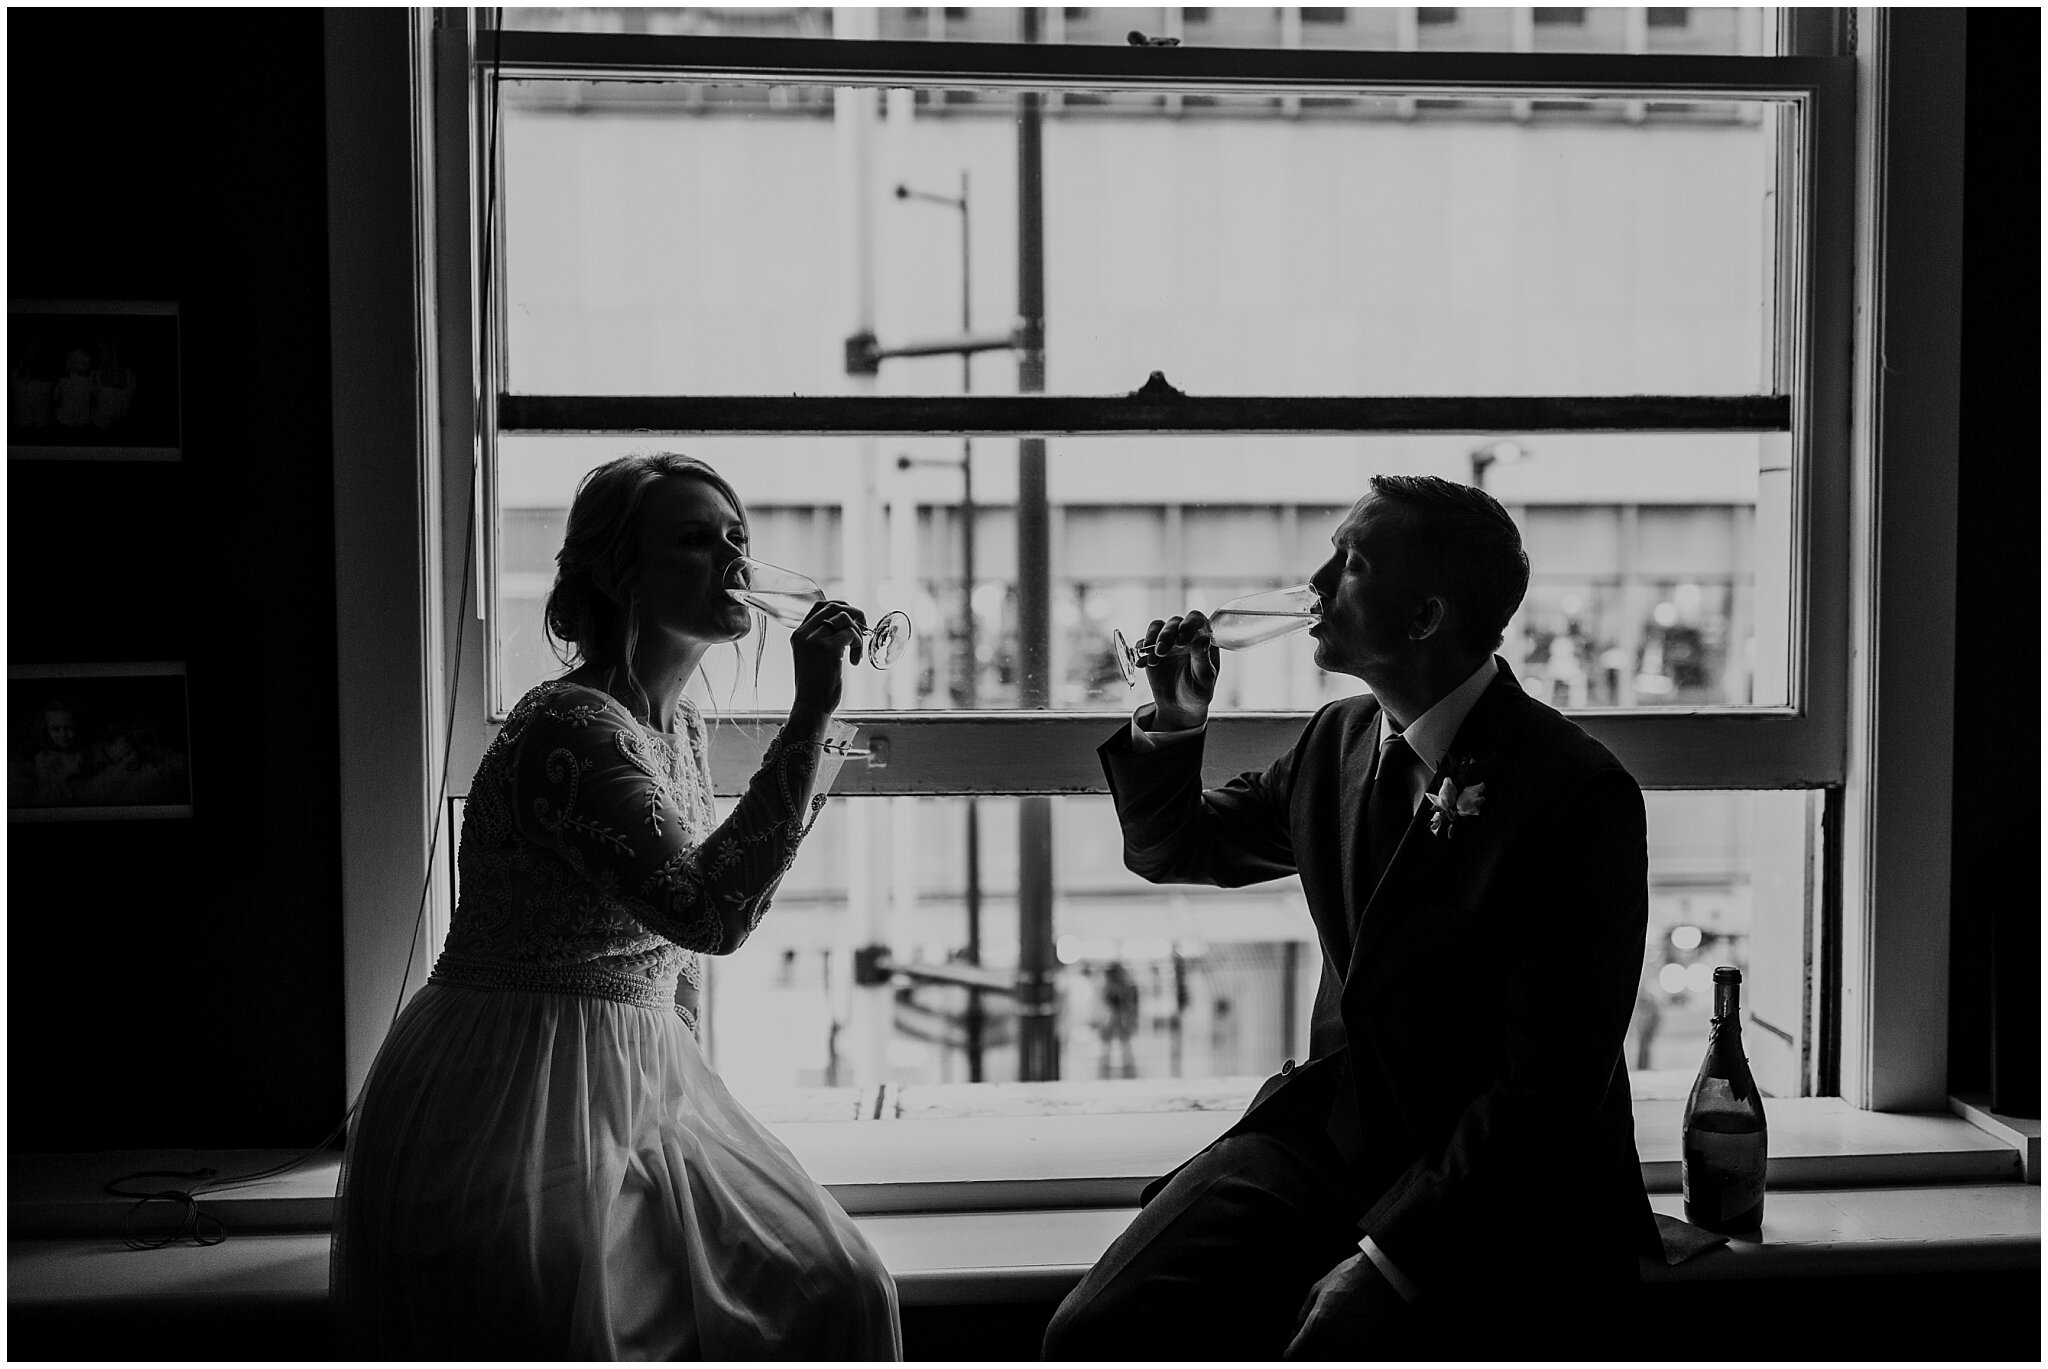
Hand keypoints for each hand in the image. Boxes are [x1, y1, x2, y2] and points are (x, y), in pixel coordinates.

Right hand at [790, 598, 867, 714]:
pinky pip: (851, 633)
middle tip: (863, 631)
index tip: (853, 620)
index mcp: (798, 634)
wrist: (810, 707)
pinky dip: (858, 644)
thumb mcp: (813, 657)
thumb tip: (846, 625)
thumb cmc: (816, 686)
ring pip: (844, 617)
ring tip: (857, 652)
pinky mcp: (827, 649)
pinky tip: (854, 662)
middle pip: (834, 606)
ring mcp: (814, 639)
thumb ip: (822, 640)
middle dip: (854, 614)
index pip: (820, 605)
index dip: (841, 607)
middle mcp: (804, 633)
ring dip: (857, 632)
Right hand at [1139, 611, 1219, 729]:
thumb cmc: (1198, 691)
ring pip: (1157, 627)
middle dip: (1166, 635)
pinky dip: (1140, 652)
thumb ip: (1203, 659)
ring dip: (1152, 639)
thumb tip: (1204, 639)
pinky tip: (1141, 664)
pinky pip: (1143, 644)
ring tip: (1152, 659)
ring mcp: (1168, 642)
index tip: (1182, 639)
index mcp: (1202, 638)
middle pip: (1174, 622)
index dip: (1189, 624)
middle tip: (1162, 651)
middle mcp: (1185, 636)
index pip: (1197, 620)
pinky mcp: (1152, 650)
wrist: (1179, 706)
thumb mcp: (1204, 679)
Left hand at [1284, 1251, 1410, 1360]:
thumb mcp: (1318, 1289)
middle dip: (1310, 1357)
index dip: (1291, 1356)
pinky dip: (1347, 1354)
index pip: (1295, 1355)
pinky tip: (1348, 1341)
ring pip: (1333, 1362)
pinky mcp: (1372, 1350)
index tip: (1292, 1354)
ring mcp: (1355, 1349)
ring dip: (1328, 1355)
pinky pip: (1354, 1359)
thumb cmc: (1351, 1276)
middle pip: (1315, 1363)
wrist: (1386, 1274)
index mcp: (1317, 1326)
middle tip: (1313, 1346)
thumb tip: (1293, 1335)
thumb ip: (1302, 1316)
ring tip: (1332, 1340)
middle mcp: (1335, 1342)